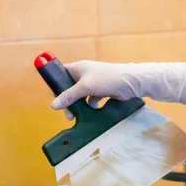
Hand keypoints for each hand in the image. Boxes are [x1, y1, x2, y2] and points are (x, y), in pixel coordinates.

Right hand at [51, 60, 185, 118]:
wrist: (132, 83)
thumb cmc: (108, 79)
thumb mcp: (86, 87)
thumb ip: (69, 96)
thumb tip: (53, 105)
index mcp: (78, 68)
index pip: (61, 74)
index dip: (56, 85)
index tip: (55, 99)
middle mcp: (84, 74)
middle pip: (69, 88)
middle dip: (67, 101)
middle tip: (68, 115)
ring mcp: (94, 83)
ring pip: (80, 96)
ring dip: (78, 106)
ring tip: (76, 117)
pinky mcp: (102, 92)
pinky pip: (91, 100)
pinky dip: (90, 106)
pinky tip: (92, 112)